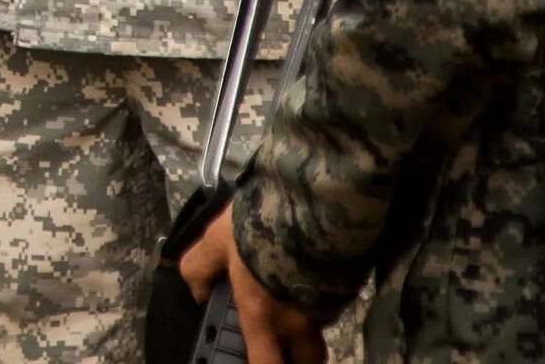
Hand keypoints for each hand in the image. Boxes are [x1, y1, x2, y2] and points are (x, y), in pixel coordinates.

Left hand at [176, 204, 325, 363]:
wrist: (313, 197)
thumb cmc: (258, 224)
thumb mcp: (216, 239)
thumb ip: (199, 267)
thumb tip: (196, 292)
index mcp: (261, 315)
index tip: (261, 359)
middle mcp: (297, 322)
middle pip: (307, 361)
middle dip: (298, 357)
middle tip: (285, 343)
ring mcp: (326, 307)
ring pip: (321, 331)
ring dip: (311, 326)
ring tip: (296, 303)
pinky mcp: (347, 287)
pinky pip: (334, 303)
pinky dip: (323, 297)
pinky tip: (312, 275)